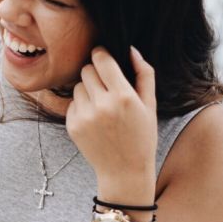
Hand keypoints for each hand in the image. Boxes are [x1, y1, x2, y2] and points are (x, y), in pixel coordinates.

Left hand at [66, 46, 157, 202]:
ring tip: (102, 106)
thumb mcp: (150, 105)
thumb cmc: (141, 136)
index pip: (101, 59)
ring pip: (78, 86)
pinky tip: (95, 120)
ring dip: (87, 90)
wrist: (124, 171)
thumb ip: (144, 74)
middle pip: (87, 70)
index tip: (102, 55)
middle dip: (95, 73)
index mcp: (123, 96)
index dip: (101, 53)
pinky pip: (72, 103)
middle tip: (106, 86)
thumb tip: (131, 49)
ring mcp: (84, 116)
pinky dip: (81, 106)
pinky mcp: (72, 125)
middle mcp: (102, 105)